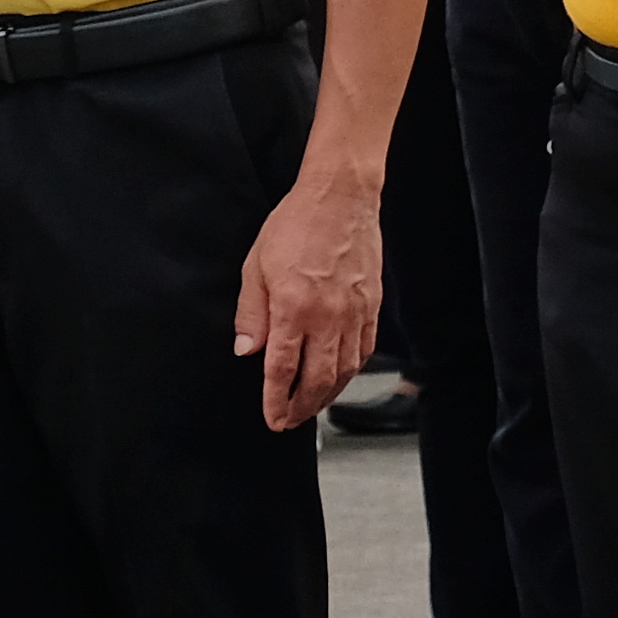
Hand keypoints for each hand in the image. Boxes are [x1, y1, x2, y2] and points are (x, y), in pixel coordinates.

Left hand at [233, 166, 383, 430]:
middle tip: (288, 421)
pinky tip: (339, 377)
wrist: (341, 196)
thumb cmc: (296, 224)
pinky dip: (351, 372)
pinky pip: (364, 351)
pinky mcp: (372, 306)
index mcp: (294, 307)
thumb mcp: (256, 266)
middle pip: (317, 380)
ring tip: (312, 406)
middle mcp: (328, 316)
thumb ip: (251, 314)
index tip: (272, 418)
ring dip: (327, 396)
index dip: (276, 401)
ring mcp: (354, 313)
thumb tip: (245, 351)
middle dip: (301, 408)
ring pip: (344, 371)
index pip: (282, 370)